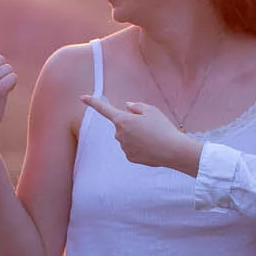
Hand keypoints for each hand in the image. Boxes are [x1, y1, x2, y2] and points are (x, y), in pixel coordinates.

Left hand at [82, 93, 203, 173]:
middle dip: (133, 123)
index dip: (93, 102)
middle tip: (150, 126)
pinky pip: (132, 148)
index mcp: (122, 120)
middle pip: (122, 125)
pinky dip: (141, 146)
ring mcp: (124, 147)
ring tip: (154, 137)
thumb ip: (136, 107)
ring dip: (138, 135)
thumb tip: (127, 107)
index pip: (104, 109)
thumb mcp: (151, 110)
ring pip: (128, 137)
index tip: (82, 97)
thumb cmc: (162, 127)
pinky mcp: (130, 157)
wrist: (173, 151)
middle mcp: (119, 134)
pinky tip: (152, 147)